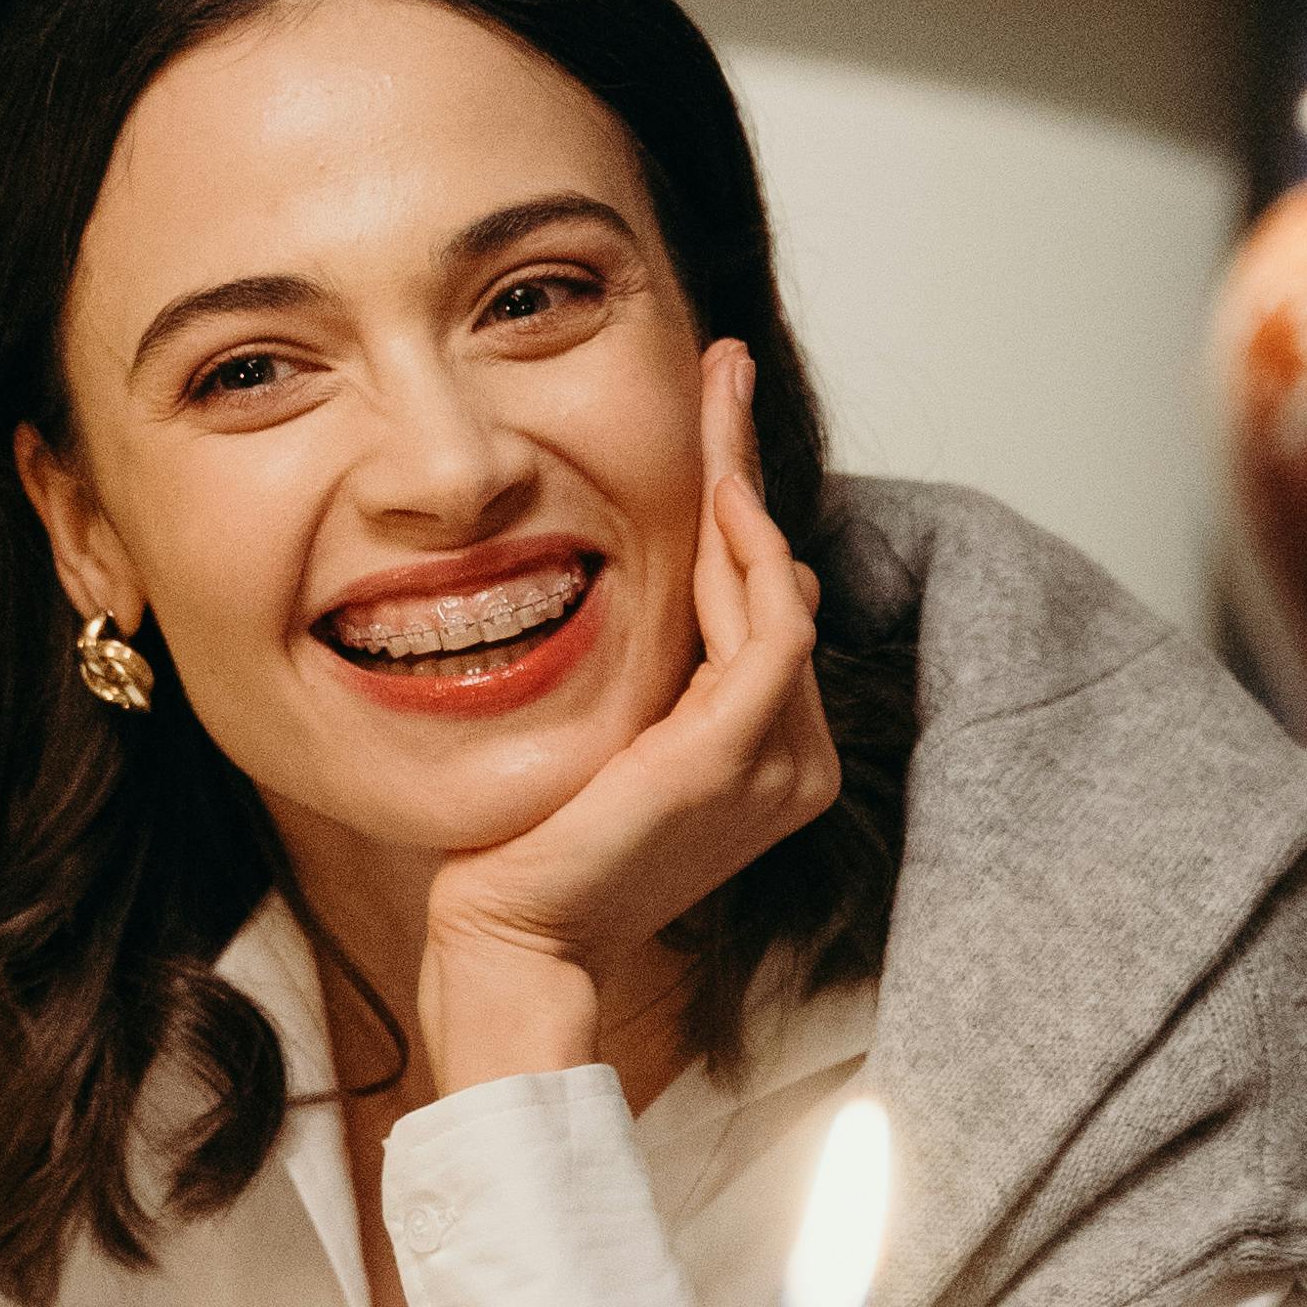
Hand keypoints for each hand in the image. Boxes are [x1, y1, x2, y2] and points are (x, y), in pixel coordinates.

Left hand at [414, 342, 838, 1090]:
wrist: (513, 935)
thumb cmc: (534, 847)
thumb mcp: (603, 733)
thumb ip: (645, 671)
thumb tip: (648, 584)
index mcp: (765, 757)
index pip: (763, 607)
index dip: (742, 509)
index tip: (709, 420)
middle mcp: (793, 761)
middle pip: (779, 583)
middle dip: (749, 470)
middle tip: (719, 371)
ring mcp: (778, 763)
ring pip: (778, 590)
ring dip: (744, 486)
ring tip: (712, 397)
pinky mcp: (738, 753)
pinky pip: (767, 626)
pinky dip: (747, 552)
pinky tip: (713, 490)